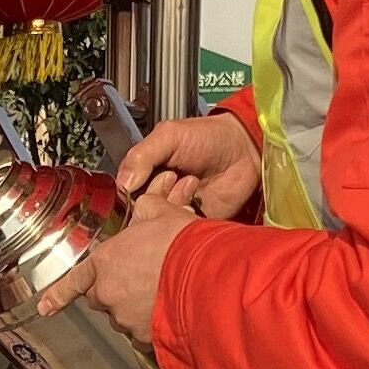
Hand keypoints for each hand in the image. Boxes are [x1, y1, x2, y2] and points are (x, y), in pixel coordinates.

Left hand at [36, 200, 200, 351]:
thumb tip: (148, 204)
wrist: (209, 278)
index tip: (45, 307)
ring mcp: (125, 318)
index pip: (75, 280)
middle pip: (101, 298)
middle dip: (113, 292)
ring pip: (124, 317)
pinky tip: (171, 312)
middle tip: (139, 281)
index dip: (59, 294)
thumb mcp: (164, 214)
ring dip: (136, 309)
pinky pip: (143, 334)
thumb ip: (148, 210)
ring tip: (164, 293)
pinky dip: (153, 326)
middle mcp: (109, 293)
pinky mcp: (145, 338)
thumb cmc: (186, 245)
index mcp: (106, 261)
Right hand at [115, 109, 260, 220]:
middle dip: (154, 200)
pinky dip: (185, 223)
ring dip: (172, 208)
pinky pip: (180, 233)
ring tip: (191, 185)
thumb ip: (142, 155)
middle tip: (173, 178)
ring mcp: (176, 210)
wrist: (245, 150)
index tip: (143, 183)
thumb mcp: (169, 135)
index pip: (124, 194)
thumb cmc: (209, 137)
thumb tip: (123, 183)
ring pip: (159, 226)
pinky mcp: (194, 224)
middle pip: (140, 213)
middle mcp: (158, 195)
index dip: (130, 194)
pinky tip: (196, 205)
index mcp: (146, 174)